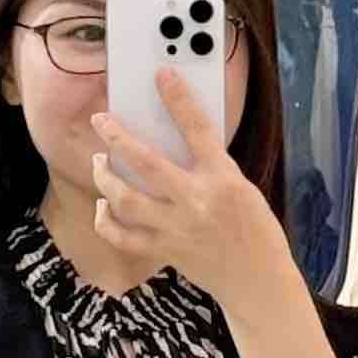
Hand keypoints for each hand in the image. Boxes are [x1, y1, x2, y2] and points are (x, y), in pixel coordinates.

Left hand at [88, 69, 283, 301]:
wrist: (259, 282)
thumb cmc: (256, 232)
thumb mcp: (242, 189)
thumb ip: (211, 168)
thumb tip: (175, 145)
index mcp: (223, 179)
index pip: (197, 129)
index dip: (178, 98)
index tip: (161, 74)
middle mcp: (196, 201)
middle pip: (146, 163)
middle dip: (117, 138)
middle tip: (101, 121)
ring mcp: (177, 228)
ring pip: (126, 199)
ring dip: (105, 178)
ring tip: (98, 163)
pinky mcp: (165, 251)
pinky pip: (123, 237)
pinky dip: (106, 221)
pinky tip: (102, 207)